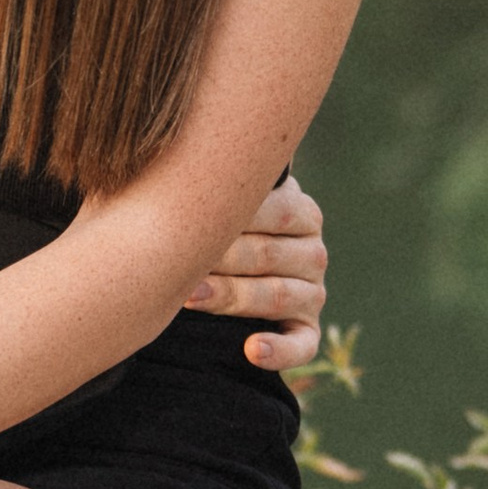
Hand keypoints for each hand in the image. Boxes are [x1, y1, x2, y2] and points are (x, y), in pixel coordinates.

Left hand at [184, 171, 327, 369]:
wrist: (196, 272)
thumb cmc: (195, 224)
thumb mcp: (208, 195)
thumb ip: (209, 172)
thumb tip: (180, 137)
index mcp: (298, 209)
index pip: (274, 208)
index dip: (231, 213)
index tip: (188, 213)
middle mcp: (312, 250)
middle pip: (268, 254)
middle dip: (220, 257)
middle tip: (174, 258)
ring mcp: (313, 292)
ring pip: (276, 296)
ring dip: (233, 298)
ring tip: (189, 298)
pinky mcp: (307, 330)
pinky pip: (303, 345)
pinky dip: (280, 351)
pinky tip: (253, 350)